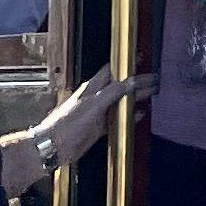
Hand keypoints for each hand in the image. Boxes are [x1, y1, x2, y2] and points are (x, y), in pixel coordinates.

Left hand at [13, 66, 148, 183]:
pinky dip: (129, 116)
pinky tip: (138, 115)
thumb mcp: (92, 105)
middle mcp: (96, 98)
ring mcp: (97, 113)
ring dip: (135, 99)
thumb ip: (112, 92)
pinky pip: (117, 119)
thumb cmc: (66, 124)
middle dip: (137, 82)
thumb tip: (130, 81)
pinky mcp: (98, 128)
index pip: (114, 70)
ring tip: (150, 95)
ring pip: (120, 102)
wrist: (53, 147)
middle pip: (121, 86)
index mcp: (93, 87)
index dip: (128, 64)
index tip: (141, 59)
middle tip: (153, 80)